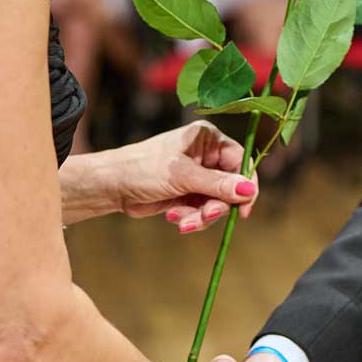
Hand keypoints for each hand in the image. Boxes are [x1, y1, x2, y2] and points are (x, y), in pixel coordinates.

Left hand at [110, 121, 259, 231]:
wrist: (112, 185)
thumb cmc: (144, 168)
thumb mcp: (183, 176)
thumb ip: (218, 184)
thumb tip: (249, 190)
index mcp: (207, 139)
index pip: (240, 160)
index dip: (246, 185)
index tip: (244, 209)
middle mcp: (205, 155)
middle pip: (230, 186)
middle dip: (217, 206)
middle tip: (204, 216)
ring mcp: (196, 176)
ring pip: (216, 203)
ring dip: (202, 216)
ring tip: (183, 222)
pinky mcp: (187, 194)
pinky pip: (201, 211)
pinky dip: (191, 218)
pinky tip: (173, 217)